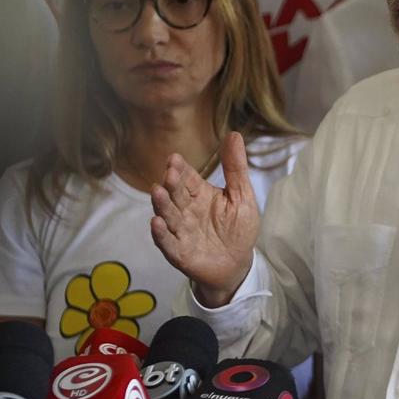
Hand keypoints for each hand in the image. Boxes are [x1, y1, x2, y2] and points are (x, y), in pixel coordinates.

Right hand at [150, 131, 259, 307]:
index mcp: (200, 194)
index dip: (180, 169)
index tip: (175, 159)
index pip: (187, 178)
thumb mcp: (242, 196)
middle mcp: (186, 210)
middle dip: (171, 184)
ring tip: (157, 192)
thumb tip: (234, 134)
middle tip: (170, 173)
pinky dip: (161, 234)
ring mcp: (181, 231)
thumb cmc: (239, 228)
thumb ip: (236, 168)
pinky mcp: (179, 253)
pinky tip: (156, 223)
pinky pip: (168, 243)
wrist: (238, 264)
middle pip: (175, 195)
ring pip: (168, 216)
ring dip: (161, 204)